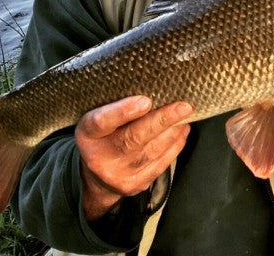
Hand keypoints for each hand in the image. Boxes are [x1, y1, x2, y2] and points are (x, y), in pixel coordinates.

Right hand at [75, 95, 192, 219]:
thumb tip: (153, 89)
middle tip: (182, 107)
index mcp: (87, 134)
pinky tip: (182, 130)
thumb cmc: (103, 136)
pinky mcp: (135, 185)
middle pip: (133, 138)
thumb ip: (117, 107)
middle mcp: (100, 157)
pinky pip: (160, 164)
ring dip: (173, 131)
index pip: (101, 122)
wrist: (96, 177)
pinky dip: (175, 145)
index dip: (123, 111)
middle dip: (161, 120)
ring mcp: (118, 174)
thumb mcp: (98, 118)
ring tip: (185, 114)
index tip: (145, 101)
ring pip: (151, 151)